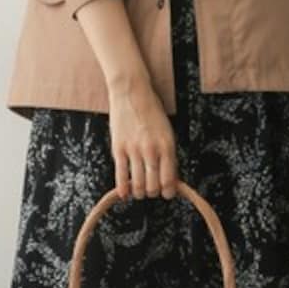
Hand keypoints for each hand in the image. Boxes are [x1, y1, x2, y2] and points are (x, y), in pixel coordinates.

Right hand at [107, 77, 178, 198]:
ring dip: (139, 193)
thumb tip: (169, 177)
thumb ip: (168, 154)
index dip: (168, 192)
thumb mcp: (167, 131)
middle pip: (153, 185)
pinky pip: (120, 175)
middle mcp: (151, 150)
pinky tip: (125, 194)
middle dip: (153, 192)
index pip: (169, 179)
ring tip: (139, 192)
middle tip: (152, 190)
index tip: (167, 193)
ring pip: (137, 184)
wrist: (132, 93)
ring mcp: (134, 150)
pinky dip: (123, 189)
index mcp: (167, 145)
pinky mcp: (118, 148)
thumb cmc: (152, 111)